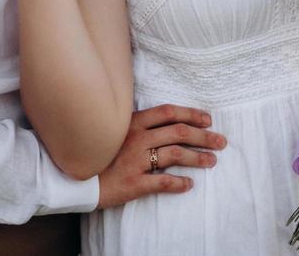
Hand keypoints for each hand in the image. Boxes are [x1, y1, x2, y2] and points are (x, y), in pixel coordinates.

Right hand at [97, 104, 226, 207]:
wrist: (77, 178)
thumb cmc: (99, 151)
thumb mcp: (117, 129)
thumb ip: (139, 124)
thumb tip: (167, 122)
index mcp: (134, 122)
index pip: (169, 112)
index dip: (191, 114)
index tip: (208, 119)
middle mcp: (138, 137)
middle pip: (179, 132)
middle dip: (204, 136)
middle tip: (221, 141)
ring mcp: (136, 160)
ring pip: (175, 154)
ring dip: (197, 158)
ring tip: (212, 161)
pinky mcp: (134, 183)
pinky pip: (162, 182)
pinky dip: (179, 183)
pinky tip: (190, 185)